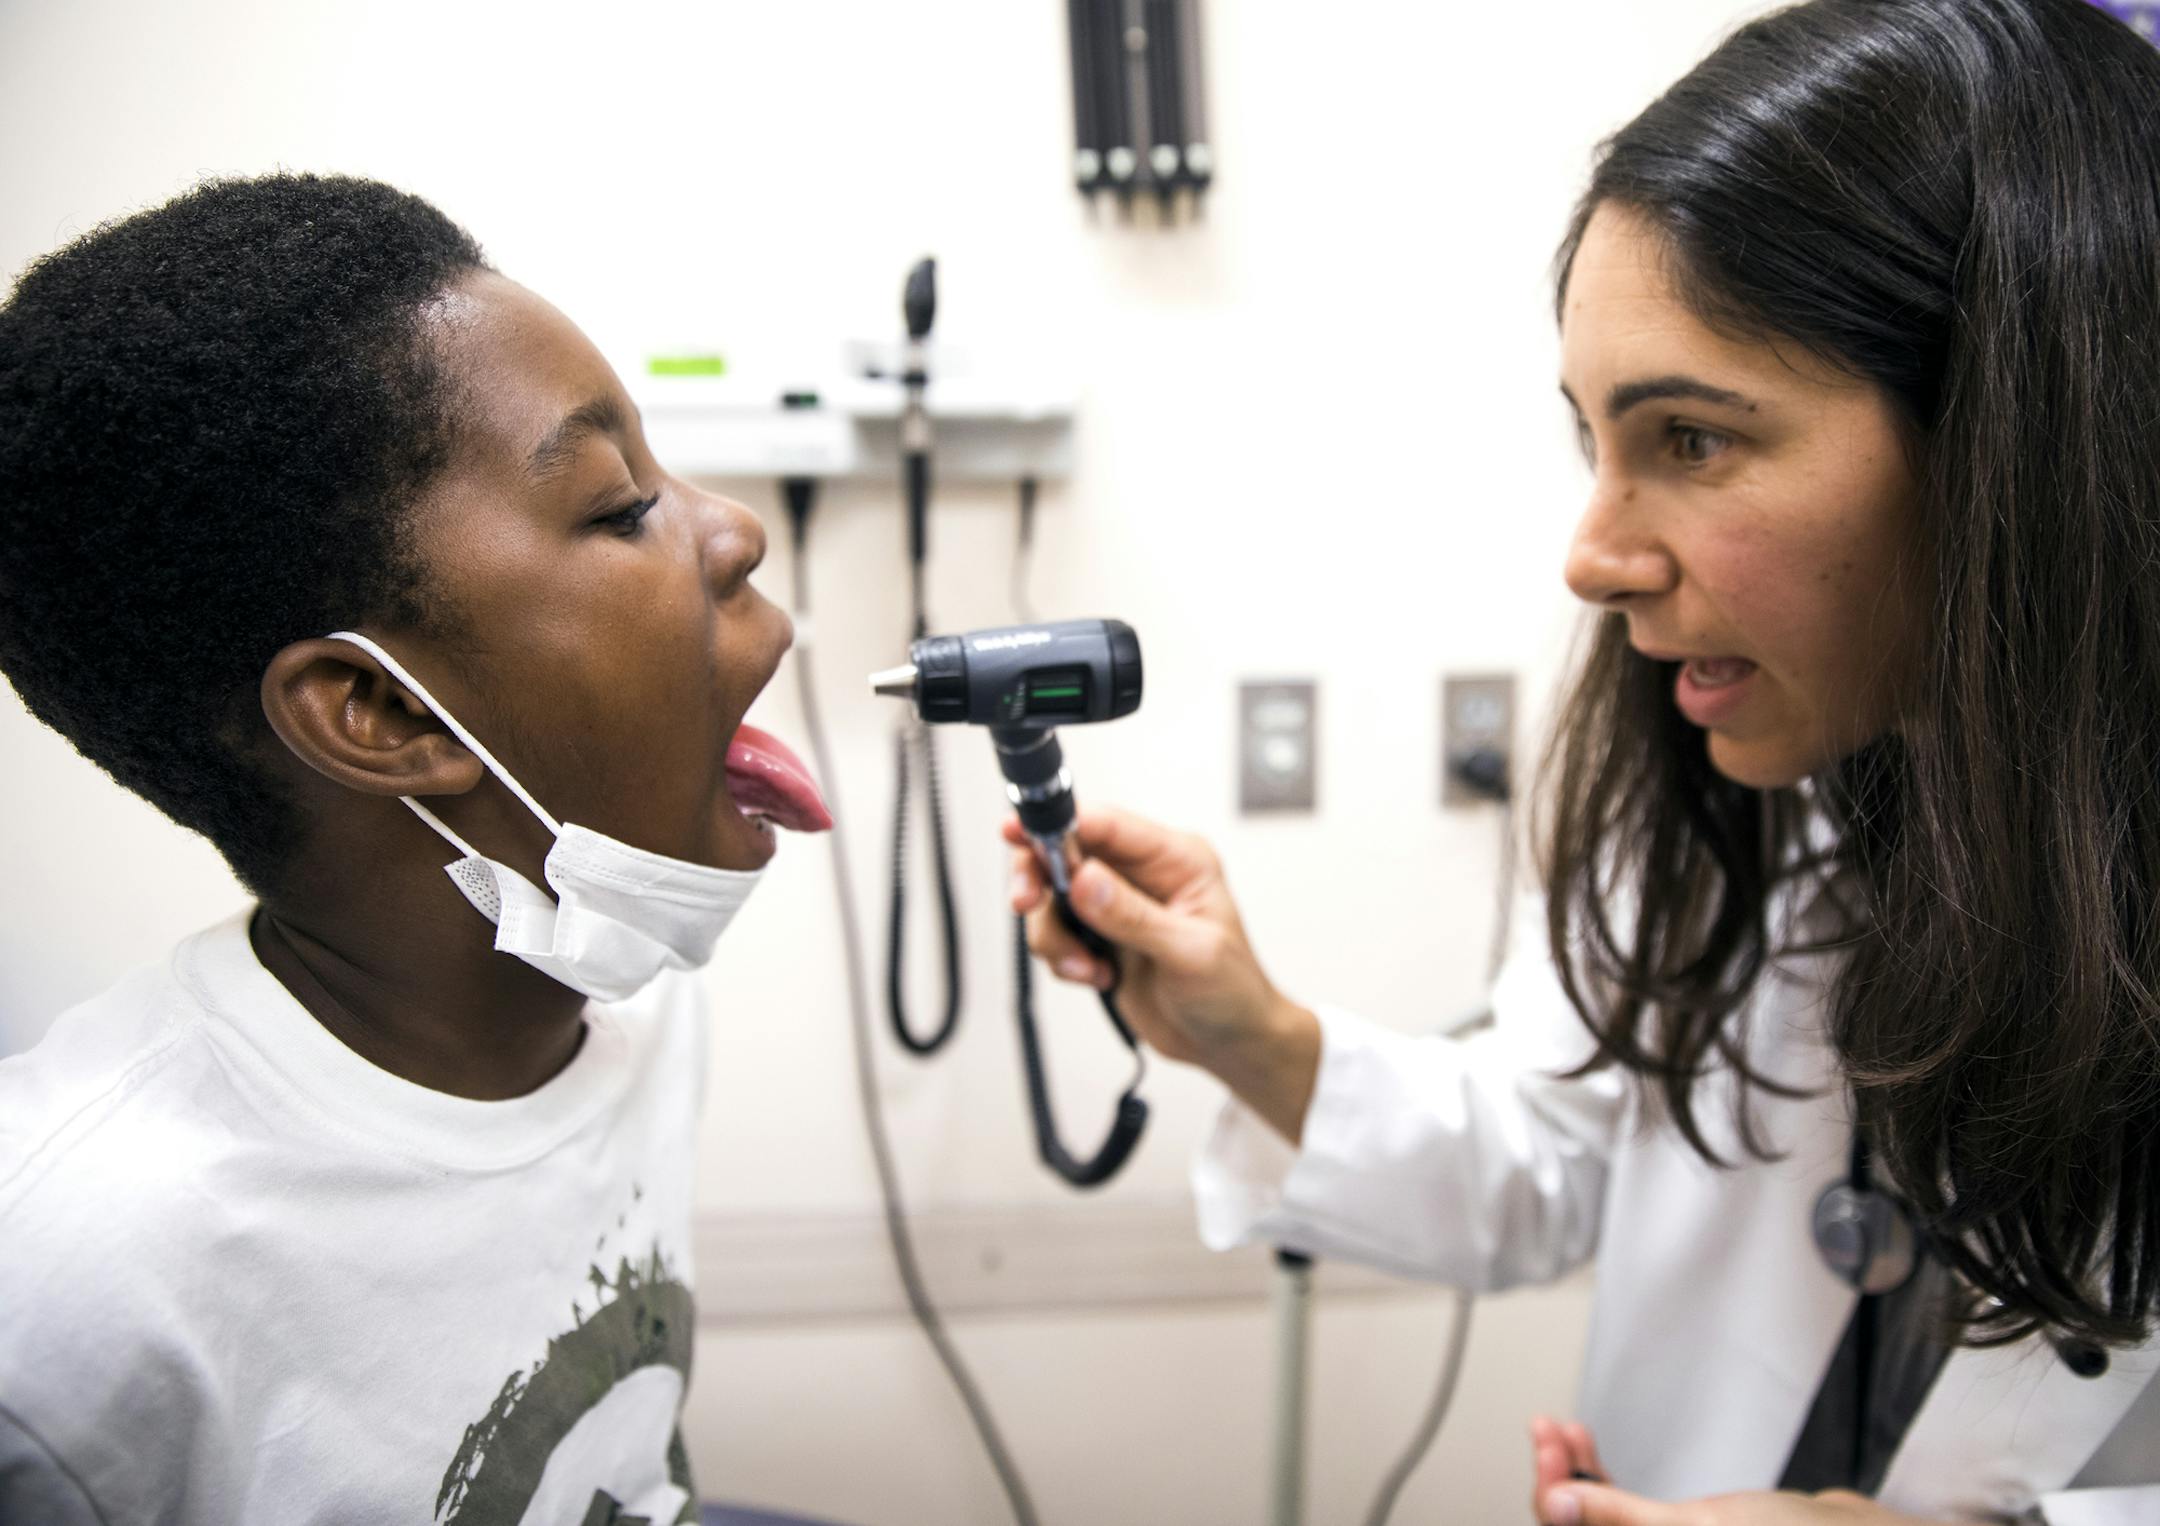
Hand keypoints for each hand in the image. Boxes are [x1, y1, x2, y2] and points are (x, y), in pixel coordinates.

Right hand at [1004, 805, 1320, 1141]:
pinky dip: (1063, 959)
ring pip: (1052, 897)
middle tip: (1027, 903)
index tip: (1018, 832)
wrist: (1230, 1043)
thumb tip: (1084, 880)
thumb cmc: (1233, 992)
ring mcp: (1117, 905)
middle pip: (1066, 851)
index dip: (1059, 823)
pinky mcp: (1100, 936)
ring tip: (1086, 969)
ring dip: (1054, 935)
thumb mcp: (1189, 953)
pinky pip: (1056, 933)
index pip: (1107, 825)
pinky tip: (1098, 978)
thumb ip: (1132, 916)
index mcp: (1175, 859)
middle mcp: (1142, 874)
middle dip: (1040, 879)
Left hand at [1529, 1415, 1923, 1525]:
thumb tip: (1554, 1504)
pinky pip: (1619, 1511)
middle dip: (1556, 1478)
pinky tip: (1585, 1446)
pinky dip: (1598, 1478)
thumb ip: (1620, 1519)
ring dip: (1572, 1472)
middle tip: (1545, 1429)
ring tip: (1561, 1430)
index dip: (1551, 1497)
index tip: (1547, 1449)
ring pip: (1594, 1517)